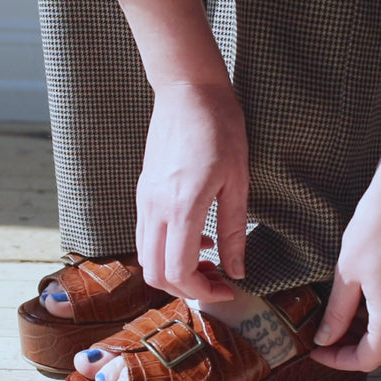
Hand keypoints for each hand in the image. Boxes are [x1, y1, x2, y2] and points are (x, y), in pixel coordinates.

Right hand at [135, 82, 249, 301]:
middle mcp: (155, 208)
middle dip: (185, 287)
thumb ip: (234, 230)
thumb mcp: (238, 181)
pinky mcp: (143, 192)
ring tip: (209, 261)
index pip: (178, 271)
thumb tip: (238, 270)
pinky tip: (197, 237)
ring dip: (174, 270)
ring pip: (146, 257)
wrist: (187, 90)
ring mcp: (144, 200)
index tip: (228, 288)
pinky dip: (167, 250)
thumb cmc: (219, 128)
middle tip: (217, 280)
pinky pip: (146, 236)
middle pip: (155, 273)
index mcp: (182, 207)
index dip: (202, 290)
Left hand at [311, 182, 380, 370]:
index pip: (367, 359)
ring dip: (373, 340)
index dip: (339, 361)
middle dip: (358, 355)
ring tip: (344, 321)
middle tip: (332, 340)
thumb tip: (326, 338)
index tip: (319, 351)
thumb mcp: (346, 275)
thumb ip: (337, 313)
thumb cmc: (375, 231)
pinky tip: (364, 304)